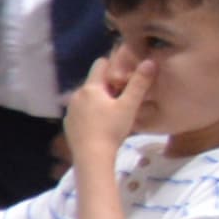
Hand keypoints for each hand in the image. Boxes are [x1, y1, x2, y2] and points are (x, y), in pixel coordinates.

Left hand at [65, 44, 147, 166]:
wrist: (92, 156)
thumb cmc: (111, 129)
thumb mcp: (129, 106)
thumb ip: (139, 83)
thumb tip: (149, 62)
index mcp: (90, 87)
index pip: (100, 64)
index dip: (114, 66)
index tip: (126, 76)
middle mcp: (76, 95)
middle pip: (94, 81)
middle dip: (108, 85)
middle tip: (124, 95)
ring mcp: (70, 110)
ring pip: (87, 97)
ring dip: (99, 99)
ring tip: (114, 111)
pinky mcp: (68, 123)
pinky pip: (81, 111)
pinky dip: (90, 112)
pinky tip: (101, 123)